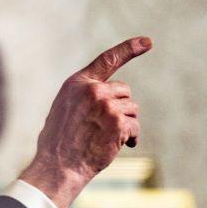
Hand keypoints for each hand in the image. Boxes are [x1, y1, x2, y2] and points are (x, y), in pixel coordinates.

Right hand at [20, 36, 150, 207]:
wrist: (58, 165)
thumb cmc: (59, 142)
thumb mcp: (65, 108)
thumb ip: (85, 95)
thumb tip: (108, 94)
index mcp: (77, 82)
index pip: (108, 59)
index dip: (129, 48)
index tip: (147, 42)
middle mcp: (93, 89)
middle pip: (124, 91)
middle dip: (120, 108)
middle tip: (106, 127)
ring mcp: (106, 104)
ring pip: (131, 109)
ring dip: (126, 124)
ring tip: (107, 138)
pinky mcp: (118, 121)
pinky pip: (135, 126)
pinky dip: (131, 138)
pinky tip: (118, 146)